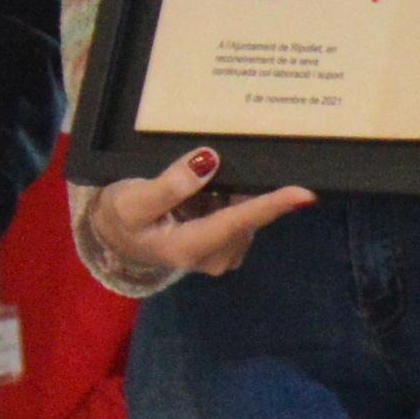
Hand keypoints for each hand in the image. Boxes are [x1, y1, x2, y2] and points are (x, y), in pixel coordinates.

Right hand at [85, 142, 317, 283]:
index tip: (305, 194)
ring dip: (232, 192)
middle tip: (214, 165)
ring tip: (200, 183)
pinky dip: (230, 199)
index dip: (272, 206)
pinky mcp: (226, 247)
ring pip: (245, 213)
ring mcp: (222, 255)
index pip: (237, 222)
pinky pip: (241, 215)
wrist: (114, 238)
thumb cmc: (120, 217)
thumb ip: (169, 184)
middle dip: (241, 187)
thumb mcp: (132, 199)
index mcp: (189, 247)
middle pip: (246, 214)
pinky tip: (207, 193)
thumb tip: (209, 161)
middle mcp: (214, 257)